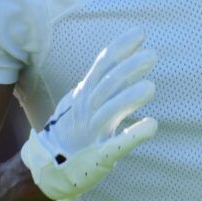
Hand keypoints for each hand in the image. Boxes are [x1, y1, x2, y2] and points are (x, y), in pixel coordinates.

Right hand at [20, 29, 157, 200]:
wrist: (49, 167)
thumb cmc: (73, 130)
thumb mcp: (82, 100)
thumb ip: (101, 80)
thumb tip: (119, 56)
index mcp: (86, 95)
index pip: (102, 66)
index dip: (119, 48)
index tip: (140, 33)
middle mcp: (87, 110)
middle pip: (107, 85)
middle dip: (128, 68)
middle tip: (152, 55)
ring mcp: (91, 132)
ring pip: (108, 111)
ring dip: (128, 98)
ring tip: (151, 86)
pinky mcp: (99, 156)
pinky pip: (116, 145)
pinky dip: (133, 135)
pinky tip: (151, 125)